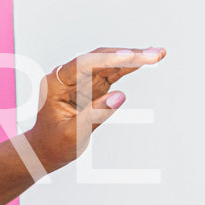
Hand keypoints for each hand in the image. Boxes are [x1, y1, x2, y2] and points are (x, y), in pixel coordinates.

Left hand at [26, 46, 166, 172]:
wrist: (46, 150)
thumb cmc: (54, 143)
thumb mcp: (73, 133)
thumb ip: (94, 114)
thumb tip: (119, 96)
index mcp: (55, 85)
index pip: (83, 65)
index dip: (107, 59)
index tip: (130, 55)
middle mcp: (67, 77)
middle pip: (98, 59)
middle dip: (127, 56)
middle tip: (154, 55)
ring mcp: (81, 80)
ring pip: (108, 63)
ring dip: (133, 58)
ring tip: (158, 54)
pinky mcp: (93, 86)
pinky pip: (113, 73)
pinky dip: (130, 67)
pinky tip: (147, 60)